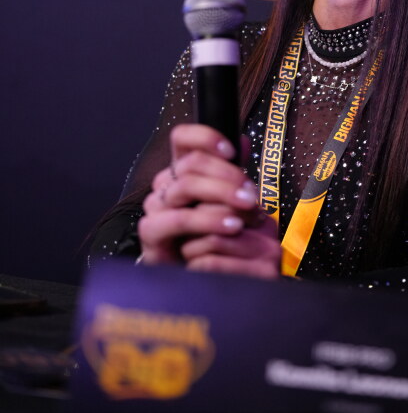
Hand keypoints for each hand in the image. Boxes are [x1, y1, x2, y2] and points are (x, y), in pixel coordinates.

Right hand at [137, 124, 279, 278]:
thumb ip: (233, 171)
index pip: (182, 138)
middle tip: (252, 193)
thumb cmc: (214, 232)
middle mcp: (165, 183)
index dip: (205, 137)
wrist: (196, 275)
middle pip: (191, 163)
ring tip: (247, 209)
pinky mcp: (150, 231)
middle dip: (227, 175)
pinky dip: (207, 220)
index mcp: (182, 169)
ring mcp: (155, 205)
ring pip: (185, 185)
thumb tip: (243, 141)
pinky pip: (176, 218)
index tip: (232, 151)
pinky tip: (231, 227)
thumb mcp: (229, 200)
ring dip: (222, 195)